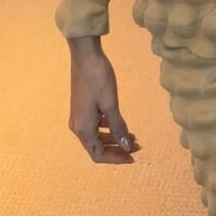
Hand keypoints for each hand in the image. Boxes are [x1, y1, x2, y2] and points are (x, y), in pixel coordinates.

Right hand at [68, 42, 140, 163]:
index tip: (133, 156)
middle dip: (118, 149)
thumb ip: (118, 127)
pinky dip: (109, 128)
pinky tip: (121, 124)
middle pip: (97, 147)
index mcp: (82, 129)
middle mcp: (78, 126)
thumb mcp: (111, 104)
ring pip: (97, 136)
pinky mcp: (83, 108)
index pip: (98, 155)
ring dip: (114, 138)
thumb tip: (125, 147)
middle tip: (137, 145)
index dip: (116, 158)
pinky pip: (96, 125)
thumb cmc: (98, 79)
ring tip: (133, 136)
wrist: (86, 57)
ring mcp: (79, 117)